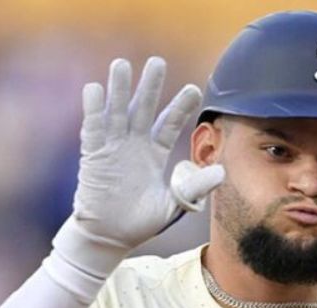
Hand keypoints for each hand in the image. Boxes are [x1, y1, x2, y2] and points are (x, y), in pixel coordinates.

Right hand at [58, 58, 222, 271]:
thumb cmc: (141, 222)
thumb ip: (194, 188)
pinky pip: (93, 129)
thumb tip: (222, 172)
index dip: (180, 107)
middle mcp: (134, 144)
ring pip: (116, 112)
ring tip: (122, 64)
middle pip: (143, 109)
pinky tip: (95, 89)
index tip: (195, 90)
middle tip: (157, 62)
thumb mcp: (173, 205)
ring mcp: (112, 147)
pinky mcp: (93, 156)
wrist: (110, 237)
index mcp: (154, 152)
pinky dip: (93, 110)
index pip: (169, 123)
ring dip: (118, 89)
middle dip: (150, 86)